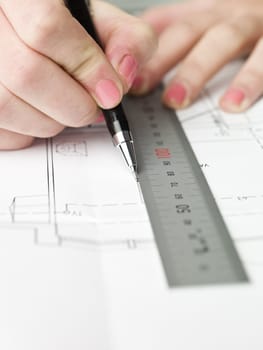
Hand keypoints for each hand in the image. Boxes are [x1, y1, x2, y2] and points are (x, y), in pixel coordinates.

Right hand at [0, 0, 155, 148]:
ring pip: (9, 107)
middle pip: (27, 75)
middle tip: (92, 106)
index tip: (111, 91)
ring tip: (66, 107)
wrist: (26, 34)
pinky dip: (31, 132)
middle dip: (75, 104)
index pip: (46, 29)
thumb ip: (126, 39)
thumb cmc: (62, 28)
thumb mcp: (98, 21)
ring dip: (54, 121)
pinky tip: (42, 112)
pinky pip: (4, 132)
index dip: (87, 68)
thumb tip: (123, 74)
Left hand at [131, 0, 262, 112]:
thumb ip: (176, 29)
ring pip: (222, 41)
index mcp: (206, 14)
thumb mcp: (209, 20)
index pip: (166, 27)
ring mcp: (251, 24)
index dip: (142, 50)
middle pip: (187, 32)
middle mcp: (225, 15)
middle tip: (138, 88)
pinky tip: (234, 102)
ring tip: (177, 100)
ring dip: (196, 71)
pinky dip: (250, 80)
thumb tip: (141, 47)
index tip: (122, 75)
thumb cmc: (245, 20)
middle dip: (160, 61)